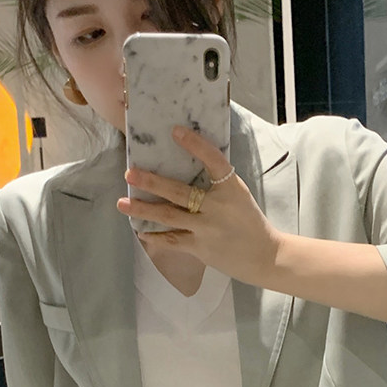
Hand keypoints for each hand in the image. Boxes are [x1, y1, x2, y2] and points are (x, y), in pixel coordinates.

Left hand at [117, 126, 285, 286]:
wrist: (265, 255)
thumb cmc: (249, 221)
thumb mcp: (238, 195)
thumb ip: (217, 183)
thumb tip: (185, 165)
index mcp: (231, 188)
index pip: (213, 161)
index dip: (195, 145)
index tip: (176, 131)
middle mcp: (217, 207)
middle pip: (179, 192)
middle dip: (152, 183)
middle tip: (129, 173)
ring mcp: (206, 229)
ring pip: (169, 217)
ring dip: (143, 210)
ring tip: (122, 203)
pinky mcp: (200, 248)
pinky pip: (172, 240)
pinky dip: (155, 235)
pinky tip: (140, 229)